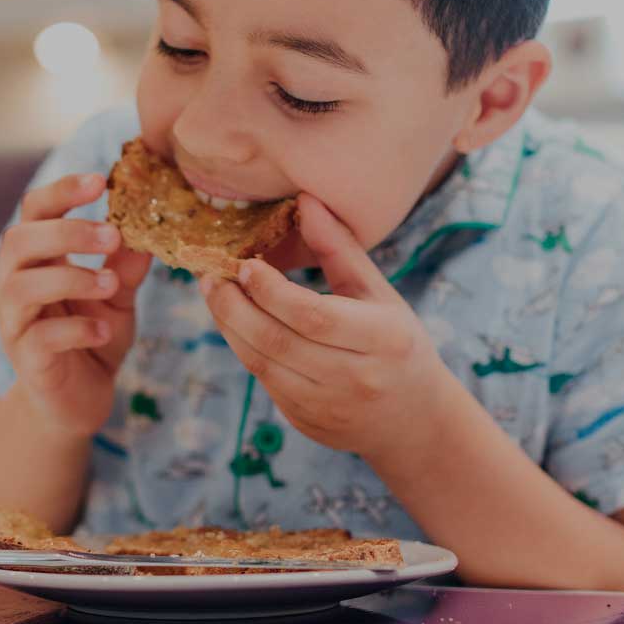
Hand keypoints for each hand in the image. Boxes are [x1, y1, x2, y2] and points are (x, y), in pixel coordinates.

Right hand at [0, 172, 150, 435]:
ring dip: (70, 278)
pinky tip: (104, 331)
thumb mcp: (119, 296)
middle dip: (66, 232)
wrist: (80, 400)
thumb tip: (152, 227)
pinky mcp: (26, 360)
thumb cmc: (94, 336)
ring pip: (21, 287)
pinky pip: (40, 337)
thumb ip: (128, 265)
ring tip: (111, 285)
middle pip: (18, 240)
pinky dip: (75, 330)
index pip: (35, 210)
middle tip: (112, 234)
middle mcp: (15, 284)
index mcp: (38, 259)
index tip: (100, 180)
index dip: (62, 191)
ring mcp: (15, 323)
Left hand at [199, 194, 454, 460]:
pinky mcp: (306, 423)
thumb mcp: (379, 292)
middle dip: (234, 307)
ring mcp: (328, 407)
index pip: (313, 315)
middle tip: (211, 277)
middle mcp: (355, 378)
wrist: (412, 420)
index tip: (245, 263)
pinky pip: (264, 383)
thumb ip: (339, 248)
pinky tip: (235, 324)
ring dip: (229, 327)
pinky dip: (244, 349)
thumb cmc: (395, 342)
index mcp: (382, 339)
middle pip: (278, 342)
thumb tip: (305, 200)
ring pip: (262, 366)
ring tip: (215, 294)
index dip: (271, 290)